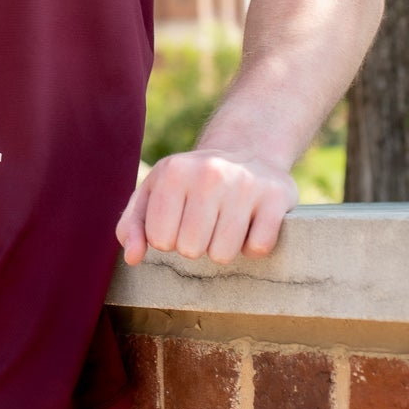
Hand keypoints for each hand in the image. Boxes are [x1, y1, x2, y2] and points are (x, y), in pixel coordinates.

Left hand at [115, 148, 297, 266]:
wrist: (247, 150)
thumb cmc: (192, 182)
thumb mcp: (155, 191)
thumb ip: (133, 224)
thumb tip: (132, 257)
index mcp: (174, 172)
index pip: (160, 239)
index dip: (169, 239)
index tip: (179, 221)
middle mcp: (210, 173)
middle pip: (191, 250)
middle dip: (196, 245)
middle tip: (206, 223)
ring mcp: (245, 184)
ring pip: (223, 254)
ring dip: (224, 248)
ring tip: (226, 223)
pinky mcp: (276, 197)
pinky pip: (258, 248)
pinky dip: (252, 246)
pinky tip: (250, 225)